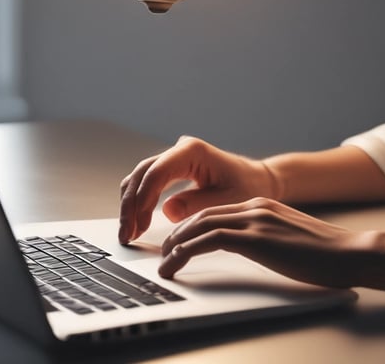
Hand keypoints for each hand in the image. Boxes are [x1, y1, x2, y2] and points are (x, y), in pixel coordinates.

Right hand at [119, 136, 278, 243]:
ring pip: (140, 177)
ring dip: (131, 204)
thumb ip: (197, 205)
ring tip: (129, 233)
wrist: (257, 180)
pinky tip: (137, 222)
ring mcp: (174, 158)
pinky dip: (139, 202)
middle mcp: (180, 150)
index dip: (143, 199)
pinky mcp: (173, 169)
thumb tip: (167, 211)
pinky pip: (148, 183)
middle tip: (126, 234)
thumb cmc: (247, 186)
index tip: (138, 225)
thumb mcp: (227, 200)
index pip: (157, 172)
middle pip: (143, 174)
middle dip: (131, 205)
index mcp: (193, 151)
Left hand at [158, 197, 364, 287]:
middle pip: (202, 215)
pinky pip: (211, 240)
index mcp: (261, 205)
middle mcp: (254, 207)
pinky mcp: (256, 239)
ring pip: (201, 225)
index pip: (215, 211)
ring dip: (176, 245)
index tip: (177, 241)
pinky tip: (177, 263)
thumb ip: (267, 237)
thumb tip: (251, 249)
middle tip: (163, 252)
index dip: (191, 226)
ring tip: (164, 263)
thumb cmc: (325, 253)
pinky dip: (187, 251)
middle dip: (177, 234)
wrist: (349, 252)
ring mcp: (255, 220)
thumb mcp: (288, 238)